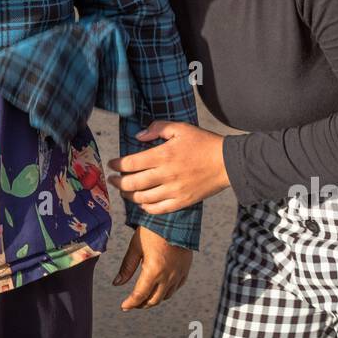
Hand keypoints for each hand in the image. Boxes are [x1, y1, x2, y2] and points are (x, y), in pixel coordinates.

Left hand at [107, 121, 230, 214]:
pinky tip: (142, 202)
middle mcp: (166, 175)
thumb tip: (138, 136)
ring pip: (142, 198)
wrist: (226, 162)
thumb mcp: (180, 128)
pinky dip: (146, 207)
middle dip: (118, 182)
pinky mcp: (182, 202)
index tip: (111, 164)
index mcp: (163, 155)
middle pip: (132, 184)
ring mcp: (174, 190)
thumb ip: (157, 128)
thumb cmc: (203, 143)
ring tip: (124, 191)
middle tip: (112, 180)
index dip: (117, 165)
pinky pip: (158, 209)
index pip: (131, 163)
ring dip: (128, 196)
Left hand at [112, 225, 191, 309]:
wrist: (176, 219)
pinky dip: (166, 292)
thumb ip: (127, 267)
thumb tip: (116, 283)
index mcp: (153, 270)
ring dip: (154, 299)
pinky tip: (159, 288)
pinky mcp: (185, 270)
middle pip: (153, 300)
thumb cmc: (152, 230)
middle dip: (141, 304)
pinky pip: (176, 288)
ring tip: (144, 297)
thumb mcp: (135, 247)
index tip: (124, 306)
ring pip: (166, 296)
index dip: (130, 303)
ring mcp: (178, 274)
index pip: (140, 295)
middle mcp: (168, 276)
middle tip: (133, 303)